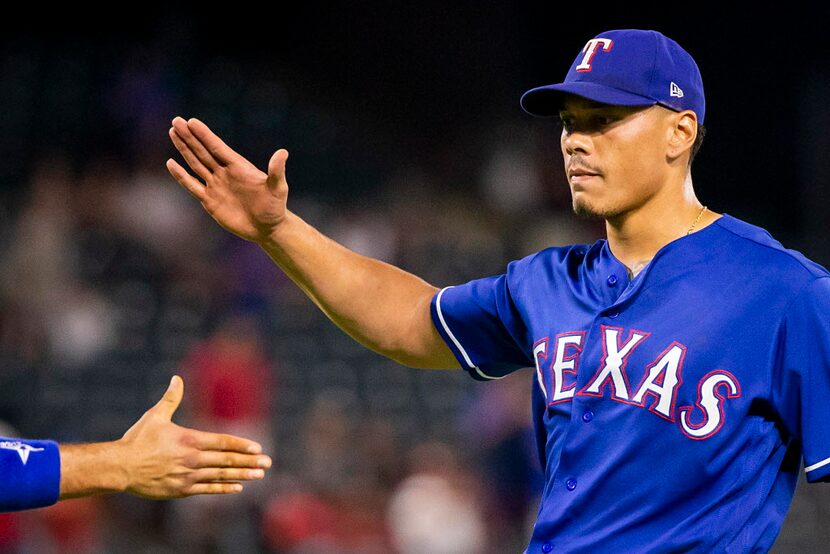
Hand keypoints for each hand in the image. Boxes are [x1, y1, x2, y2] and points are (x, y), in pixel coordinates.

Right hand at [117, 375, 271, 497]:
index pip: (223, 442)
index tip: (258, 448)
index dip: (241, 445)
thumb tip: (177, 378)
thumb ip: (171, 398)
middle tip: (267, 463)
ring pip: (220, 475)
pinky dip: (223, 488)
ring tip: (259, 475)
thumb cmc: (137, 440)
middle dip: (249, 462)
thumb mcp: (155, 416)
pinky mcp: (181, 490)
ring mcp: (188, 476)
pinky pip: (207, 489)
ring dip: (241, 475)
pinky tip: (237, 488)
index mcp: (190, 439)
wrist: (120, 468)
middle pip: (227, 460)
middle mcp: (193, 459)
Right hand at [167, 116, 289, 243]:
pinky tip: (171, 163)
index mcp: (238, 167)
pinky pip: (192, 186)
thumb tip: (282, 152)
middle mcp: (224, 173)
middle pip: (203, 151)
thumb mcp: (277, 188)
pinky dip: (181, 176)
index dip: (204, 135)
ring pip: (196, 164)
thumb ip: (276, 171)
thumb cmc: (275, 207)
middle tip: (176, 121)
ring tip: (173, 132)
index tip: (191, 121)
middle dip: (189, 137)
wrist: (267, 228)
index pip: (217, 147)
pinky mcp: (210, 201)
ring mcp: (216, 186)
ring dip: (184, 149)